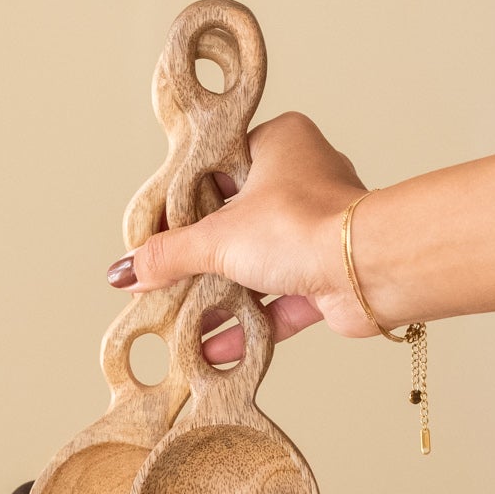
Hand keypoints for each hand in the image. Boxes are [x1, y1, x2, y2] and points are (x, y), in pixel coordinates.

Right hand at [106, 112, 377, 362]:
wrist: (369, 269)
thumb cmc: (304, 225)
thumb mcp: (217, 237)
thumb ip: (169, 255)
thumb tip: (125, 271)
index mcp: (278, 145)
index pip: (216, 170)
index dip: (183, 202)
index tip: (154, 231)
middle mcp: (300, 181)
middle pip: (234, 221)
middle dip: (199, 257)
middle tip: (160, 279)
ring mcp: (315, 231)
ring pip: (256, 265)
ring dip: (220, 295)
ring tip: (178, 318)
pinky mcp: (326, 277)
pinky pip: (277, 302)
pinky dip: (247, 324)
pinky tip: (210, 348)